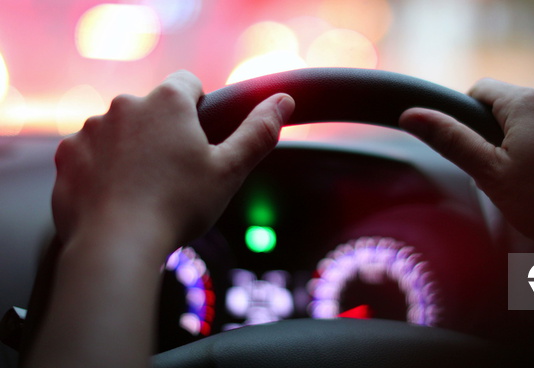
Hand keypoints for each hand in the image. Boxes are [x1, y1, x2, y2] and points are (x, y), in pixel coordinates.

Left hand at [52, 70, 294, 257]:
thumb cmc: (178, 206)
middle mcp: (125, 106)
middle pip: (153, 110)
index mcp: (167, 102)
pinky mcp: (67, 156)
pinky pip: (92, 155)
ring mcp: (91, 130)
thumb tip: (283, 100)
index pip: (189, 85)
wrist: (116, 245)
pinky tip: (117, 198)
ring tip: (145, 191)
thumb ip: (259, 132)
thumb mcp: (230, 170)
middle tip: (176, 175)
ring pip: (121, 132)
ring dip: (132, 151)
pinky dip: (104, 170)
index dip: (200, 111)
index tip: (200, 142)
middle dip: (164, 134)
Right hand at [399, 78, 533, 247]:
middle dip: (494, 137)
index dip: (464, 115)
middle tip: (496, 176)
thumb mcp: (489, 173)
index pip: (480, 89)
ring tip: (525, 186)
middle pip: (507, 107)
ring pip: (532, 125)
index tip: (468, 148)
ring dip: (520, 147)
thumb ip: (451, 140)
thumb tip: (411, 114)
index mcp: (527, 103)